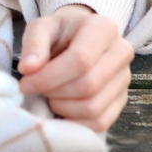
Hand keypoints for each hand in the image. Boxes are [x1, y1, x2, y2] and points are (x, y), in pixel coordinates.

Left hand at [17, 3, 133, 131]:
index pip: (81, 59)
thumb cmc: (60, 32)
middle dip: (55, 92)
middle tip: (36, 88)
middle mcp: (121, 52)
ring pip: (94, 107)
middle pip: (88, 85)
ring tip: (49, 95)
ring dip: (63, 107)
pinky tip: (61, 107)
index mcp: (103, 28)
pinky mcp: (122, 100)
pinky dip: (75, 121)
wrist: (79, 37)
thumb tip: (28, 68)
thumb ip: (34, 45)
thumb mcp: (42, 28)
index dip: (50, 77)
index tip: (26, 83)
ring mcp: (124, 78)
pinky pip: (100, 122)